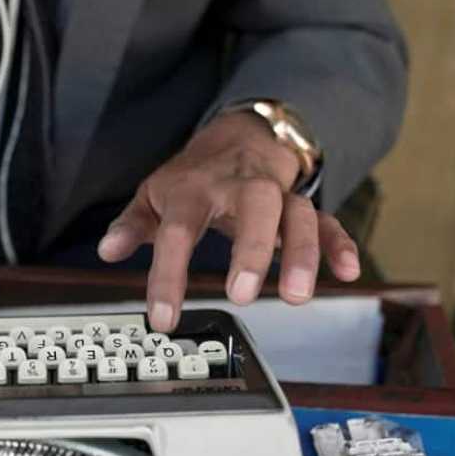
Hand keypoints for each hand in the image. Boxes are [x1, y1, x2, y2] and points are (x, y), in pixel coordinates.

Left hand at [96, 111, 359, 331]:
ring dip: (301, 253)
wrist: (238, 137)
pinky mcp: (302, 206)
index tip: (162, 318)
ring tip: (297, 296)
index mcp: (194, 191)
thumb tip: (108, 250)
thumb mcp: (154, 195)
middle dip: (251, 251)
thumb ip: (131, 225)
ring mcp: (276, 196)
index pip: (178, 233)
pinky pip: (327, 221)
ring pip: (297, 215)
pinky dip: (339, 244)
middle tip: (242, 295)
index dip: (167, 276)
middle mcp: (240, 189)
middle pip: (253, 209)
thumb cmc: (192, 178)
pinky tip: (347, 272)